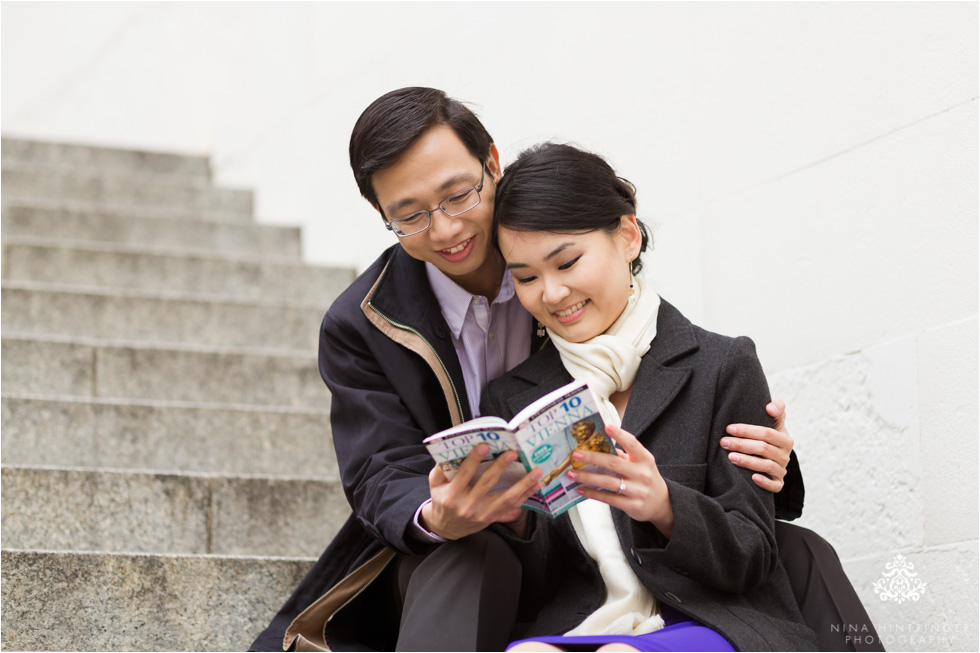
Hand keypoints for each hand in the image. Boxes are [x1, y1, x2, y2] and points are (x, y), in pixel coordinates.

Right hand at [422, 444, 542, 540]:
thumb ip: (441, 468)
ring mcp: (483, 514)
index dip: (474, 459)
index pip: (464, 474)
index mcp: (452, 495)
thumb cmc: (442, 500)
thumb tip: (456, 448)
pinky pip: (512, 506)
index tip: (485, 446)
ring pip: (506, 498)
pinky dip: (526, 495)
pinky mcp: (493, 518)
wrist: (447, 527)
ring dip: (523, 484)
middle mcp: (468, 506)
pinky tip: (536, 484)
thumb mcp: (435, 484)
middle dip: (500, 466)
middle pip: (487, 483)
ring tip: (536, 471)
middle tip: (512, 453)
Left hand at [565, 424, 673, 537]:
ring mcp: (637, 491)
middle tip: (576, 454)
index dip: (619, 434)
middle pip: (613, 463)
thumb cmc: (646, 479)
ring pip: (607, 482)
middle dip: (592, 458)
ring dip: (587, 477)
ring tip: (572, 474)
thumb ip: (624, 455)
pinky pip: (608, 498)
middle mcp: (642, 474)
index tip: (606, 426)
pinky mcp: (632, 505)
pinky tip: (581, 489)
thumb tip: (599, 446)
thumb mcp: (641, 464)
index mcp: (645, 459)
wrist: (662, 504)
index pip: (632, 443)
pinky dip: (592, 494)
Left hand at [722, 399, 793, 492]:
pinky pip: (774, 486)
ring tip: (730, 457)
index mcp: (785, 440)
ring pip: (766, 466)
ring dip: (747, 461)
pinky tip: (752, 478)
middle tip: (724, 442)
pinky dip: (764, 482)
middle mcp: (785, 456)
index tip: (729, 428)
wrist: (774, 458)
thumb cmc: (769, 438)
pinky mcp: (778, 484)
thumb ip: (777, 409)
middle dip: (741, 444)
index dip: (747, 430)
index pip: (766, 433)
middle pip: (763, 449)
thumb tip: (769, 408)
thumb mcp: (775, 423)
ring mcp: (782, 470)